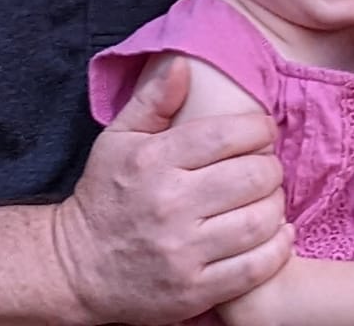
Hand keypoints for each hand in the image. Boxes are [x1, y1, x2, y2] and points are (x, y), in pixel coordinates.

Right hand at [52, 57, 294, 324]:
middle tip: (266, 167)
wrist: (76, 268)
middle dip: (270, 167)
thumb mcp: (117, 140)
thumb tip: (184, 63)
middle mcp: (169, 205)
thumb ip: (152, 100)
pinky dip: (277, 247)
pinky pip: (255, 267)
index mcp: (153, 161)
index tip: (262, 131)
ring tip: (268, 199)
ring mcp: (182, 252)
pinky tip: (277, 233)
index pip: (228, 134)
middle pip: (253, 176)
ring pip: (260, 221)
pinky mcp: (194, 290)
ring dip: (276, 206)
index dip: (259, 128)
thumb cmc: (104, 195)